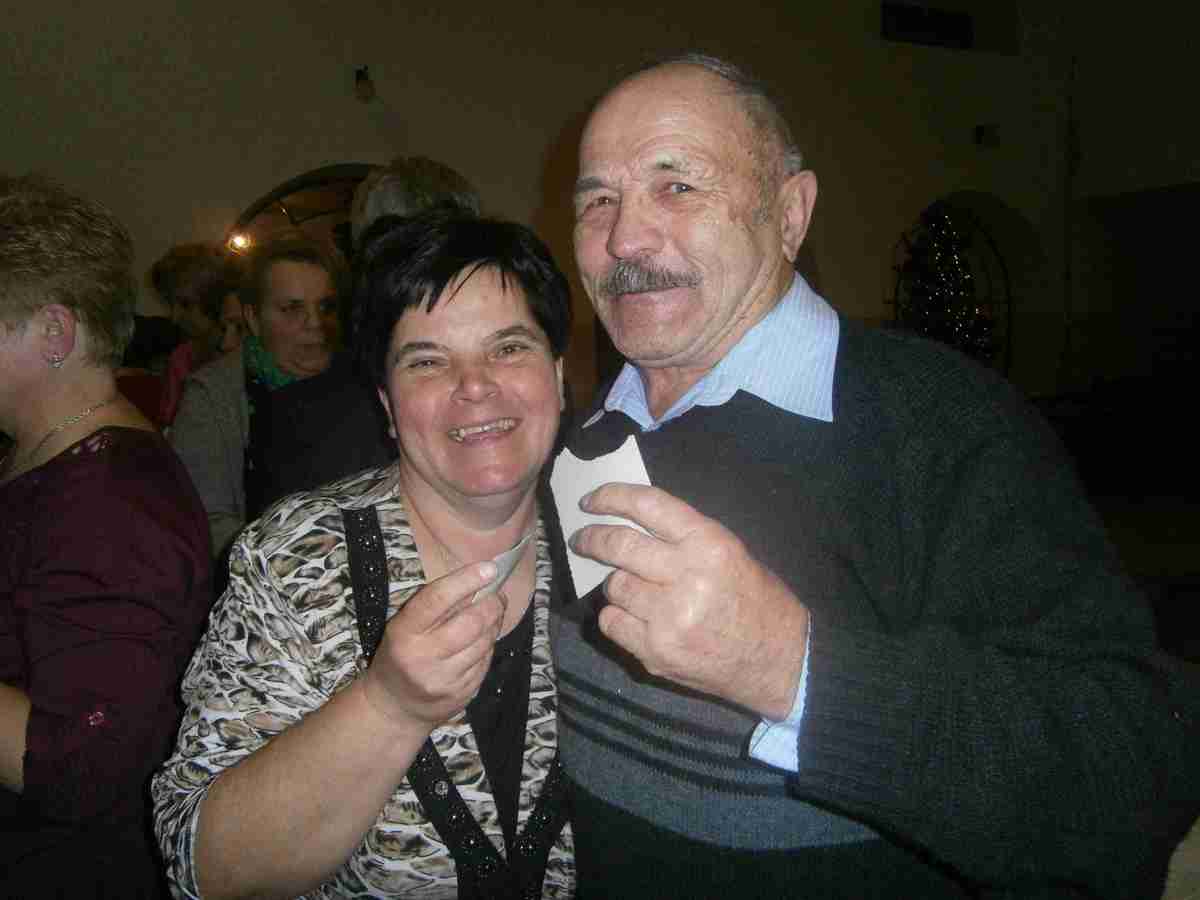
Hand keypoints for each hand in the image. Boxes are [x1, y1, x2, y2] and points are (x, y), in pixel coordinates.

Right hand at [360, 561, 502, 727]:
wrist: (395, 706)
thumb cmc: (402, 653)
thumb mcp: (405, 625)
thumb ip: (437, 603)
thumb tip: (480, 578)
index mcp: (403, 632)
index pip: (437, 599)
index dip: (466, 580)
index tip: (490, 568)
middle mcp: (422, 657)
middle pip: (471, 622)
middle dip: (492, 604)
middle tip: (497, 595)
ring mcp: (444, 679)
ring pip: (485, 642)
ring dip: (494, 624)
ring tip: (492, 616)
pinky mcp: (461, 694)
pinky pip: (486, 661)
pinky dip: (489, 646)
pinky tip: (482, 642)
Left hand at [570, 484, 808, 720]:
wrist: (779, 660)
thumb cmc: (755, 600)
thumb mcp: (730, 551)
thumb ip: (683, 536)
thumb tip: (628, 523)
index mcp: (708, 543)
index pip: (647, 505)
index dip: (610, 497)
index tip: (590, 501)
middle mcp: (686, 576)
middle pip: (618, 546)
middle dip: (591, 539)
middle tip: (582, 540)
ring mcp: (668, 617)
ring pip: (613, 586)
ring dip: (615, 584)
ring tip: (632, 589)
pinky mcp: (656, 650)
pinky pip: (612, 622)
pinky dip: (616, 617)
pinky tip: (635, 618)